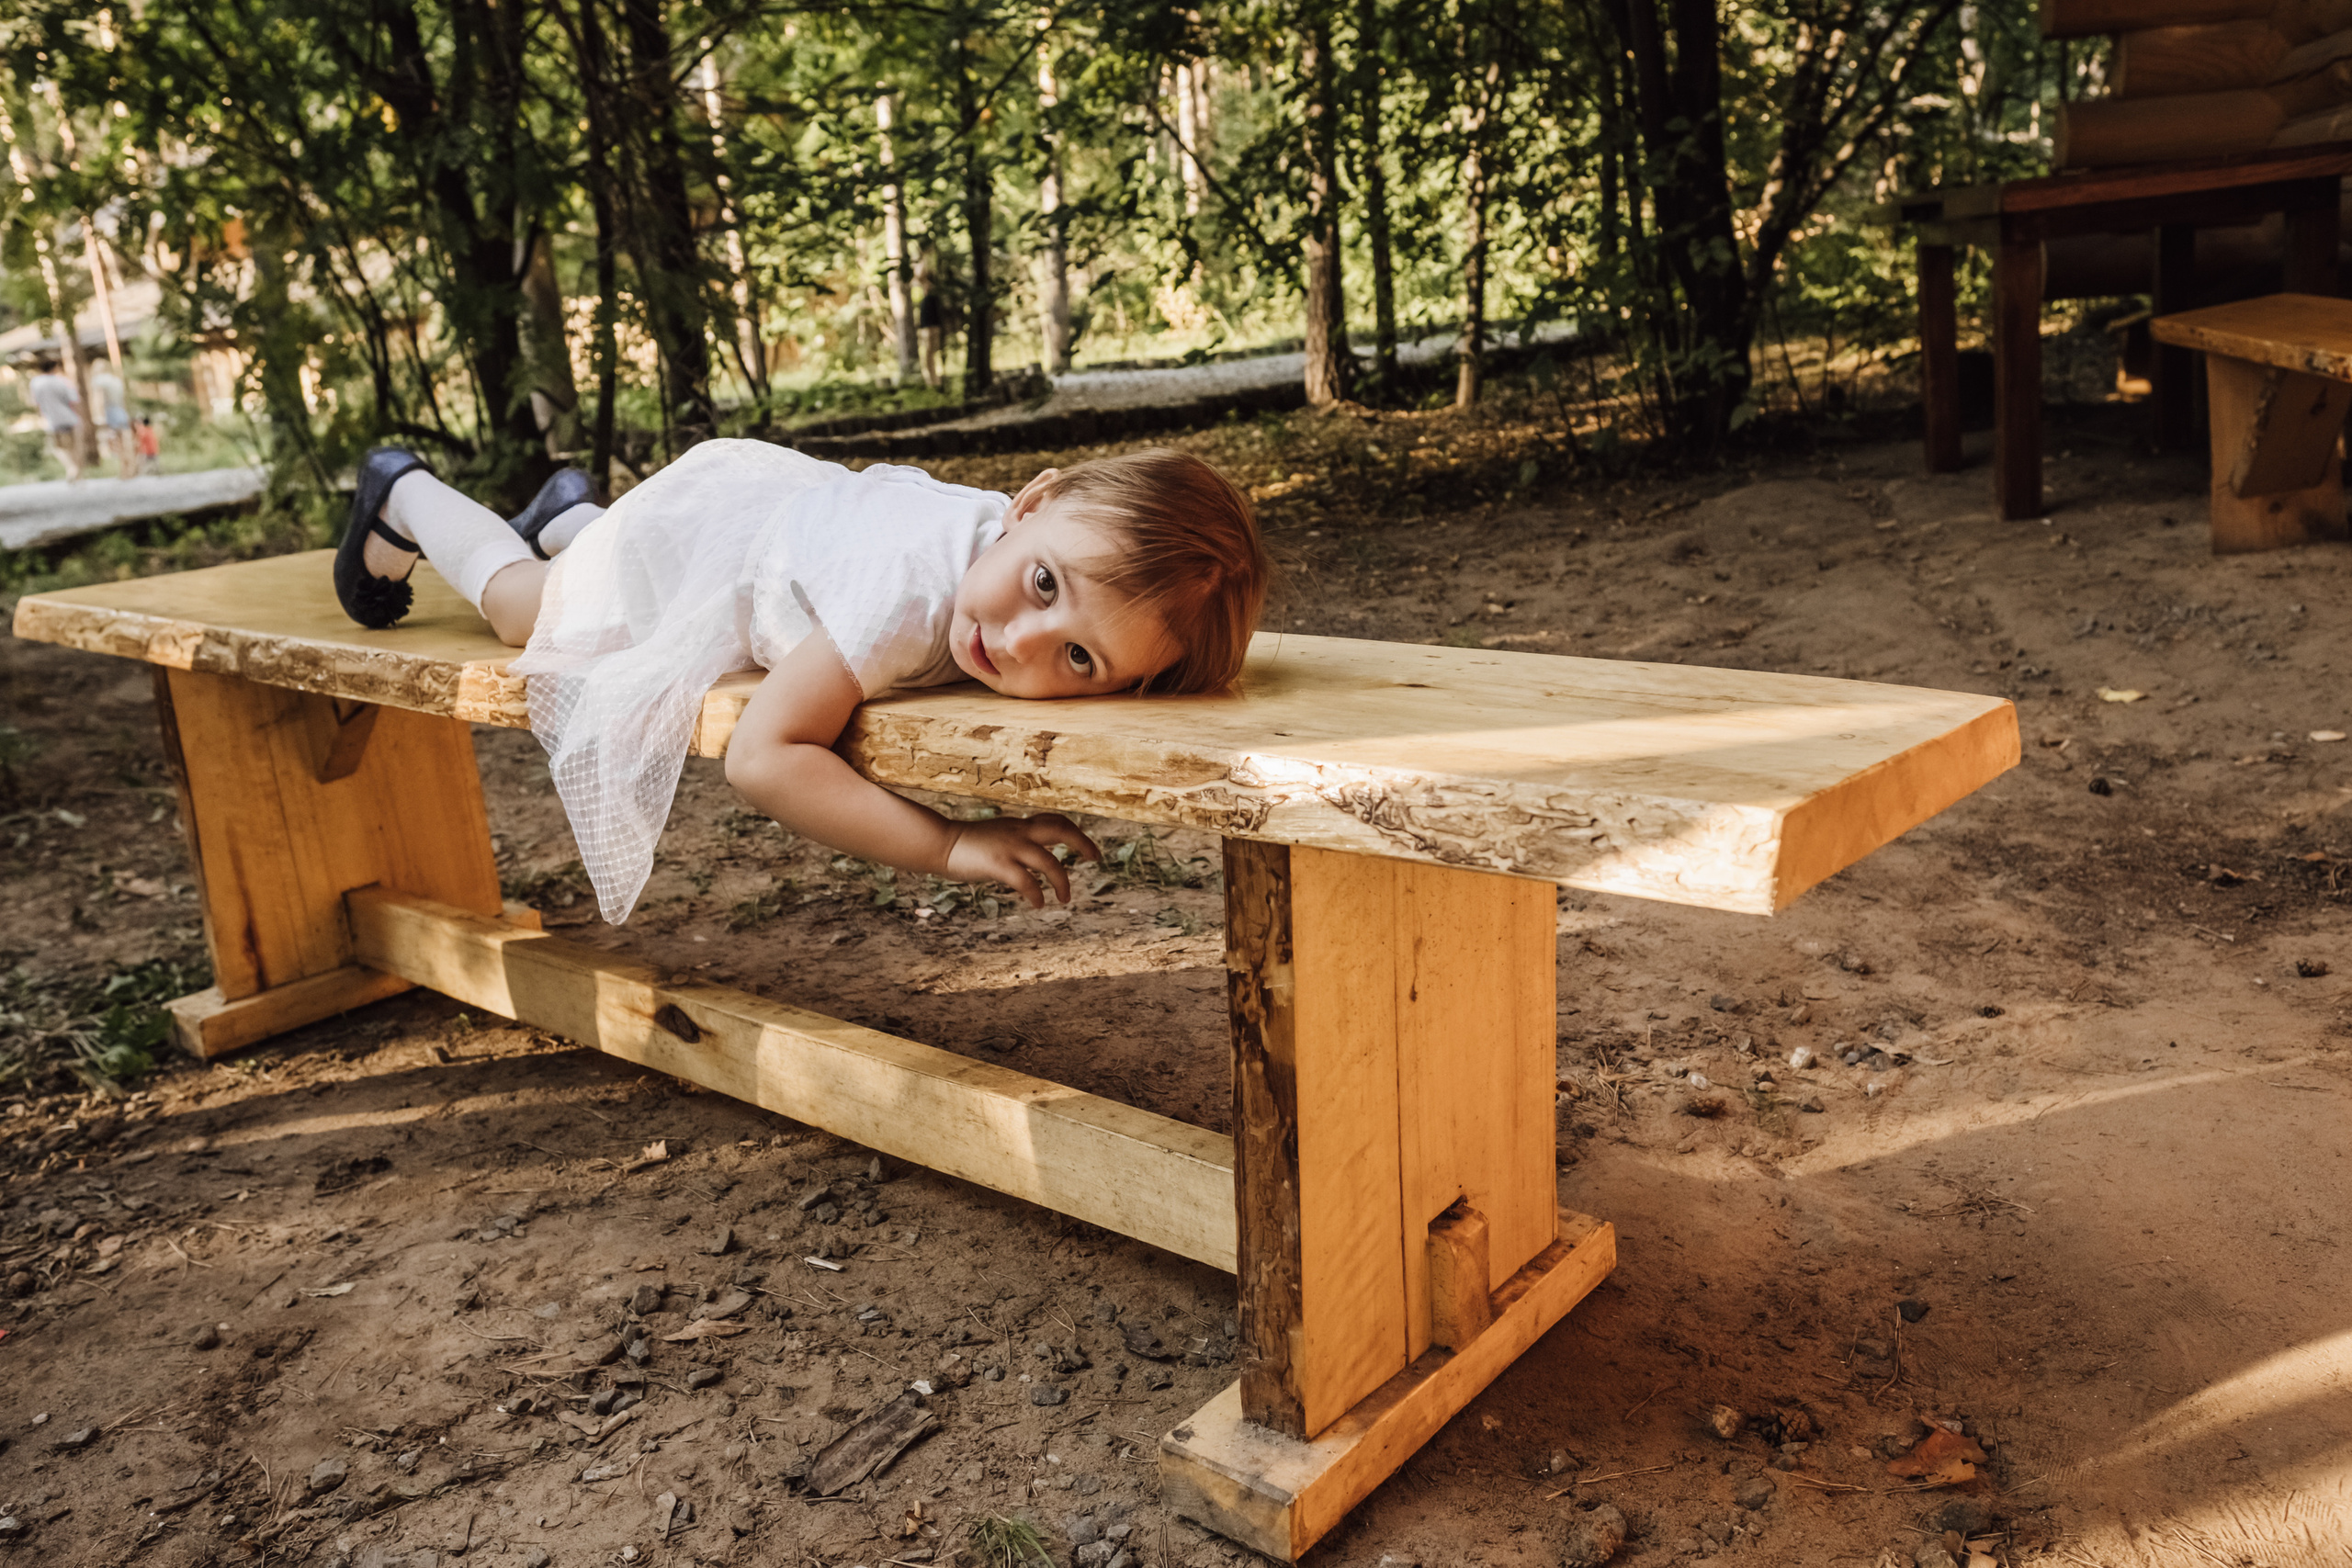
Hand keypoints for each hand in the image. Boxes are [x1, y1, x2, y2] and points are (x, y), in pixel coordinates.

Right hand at [941, 813, 1099, 907]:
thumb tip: (1033, 856)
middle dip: (1083, 843)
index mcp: (1020, 826)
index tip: (1089, 850)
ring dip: (1062, 882)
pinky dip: (1036, 894)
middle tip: (1095, 859)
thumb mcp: (998, 836)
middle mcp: (1019, 832)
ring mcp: (1009, 847)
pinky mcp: (998, 864)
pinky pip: (1026, 881)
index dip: (1077, 833)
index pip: (1056, 821)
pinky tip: (1038, 903)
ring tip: (1065, 898)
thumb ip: (1017, 841)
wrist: (940, 842)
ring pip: (1049, 861)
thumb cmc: (967, 844)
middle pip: (1061, 829)